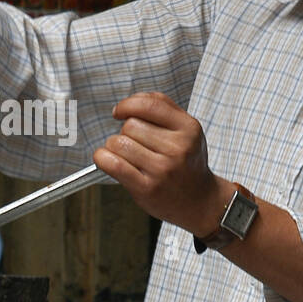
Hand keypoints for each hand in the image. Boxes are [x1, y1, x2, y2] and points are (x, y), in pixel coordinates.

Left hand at [93, 91, 231, 235]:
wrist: (200, 201)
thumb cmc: (188, 163)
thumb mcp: (187, 130)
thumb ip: (164, 107)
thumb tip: (132, 101)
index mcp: (188, 129)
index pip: (150, 105)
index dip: (127, 104)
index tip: (119, 111)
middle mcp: (178, 148)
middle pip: (130, 125)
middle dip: (126, 132)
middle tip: (137, 145)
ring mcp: (162, 169)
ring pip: (119, 143)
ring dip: (115, 147)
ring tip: (129, 156)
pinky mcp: (147, 188)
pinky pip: (114, 164)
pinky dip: (102, 158)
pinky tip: (106, 159)